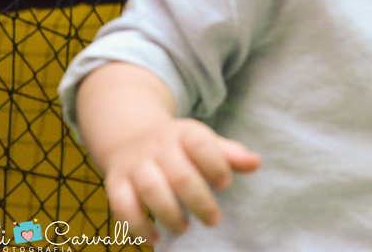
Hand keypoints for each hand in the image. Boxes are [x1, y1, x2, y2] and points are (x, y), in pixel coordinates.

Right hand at [100, 118, 261, 241]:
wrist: (132, 139)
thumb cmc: (180, 148)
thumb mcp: (204, 143)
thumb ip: (230, 154)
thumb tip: (256, 163)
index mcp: (184, 133)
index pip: (201, 144)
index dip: (216, 164)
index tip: (225, 185)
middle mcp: (158, 146)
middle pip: (179, 174)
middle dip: (199, 200)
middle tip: (214, 219)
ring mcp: (135, 164)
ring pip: (151, 189)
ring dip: (169, 213)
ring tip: (184, 228)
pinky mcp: (115, 182)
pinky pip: (122, 205)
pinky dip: (137, 226)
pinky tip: (154, 238)